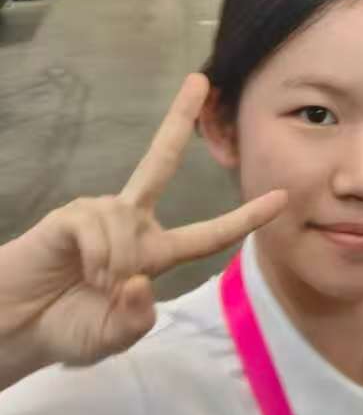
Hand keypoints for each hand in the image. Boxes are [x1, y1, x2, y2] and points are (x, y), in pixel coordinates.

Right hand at [0, 74, 287, 383]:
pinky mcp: (69, 216)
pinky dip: (95, 256)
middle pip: (158, 162)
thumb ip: (137, 318)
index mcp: (154, 253)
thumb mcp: (114, 335)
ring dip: (114, 262)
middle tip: (200, 79)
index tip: (283, 197)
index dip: (244, 217)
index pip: (208, 234)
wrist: (14, 329)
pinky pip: (97, 227)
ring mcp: (99, 215)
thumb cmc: (66, 328)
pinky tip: (79, 269)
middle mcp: (131, 224)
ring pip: (126, 221)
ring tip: (95, 283)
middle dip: (178, 119)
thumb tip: (140, 278)